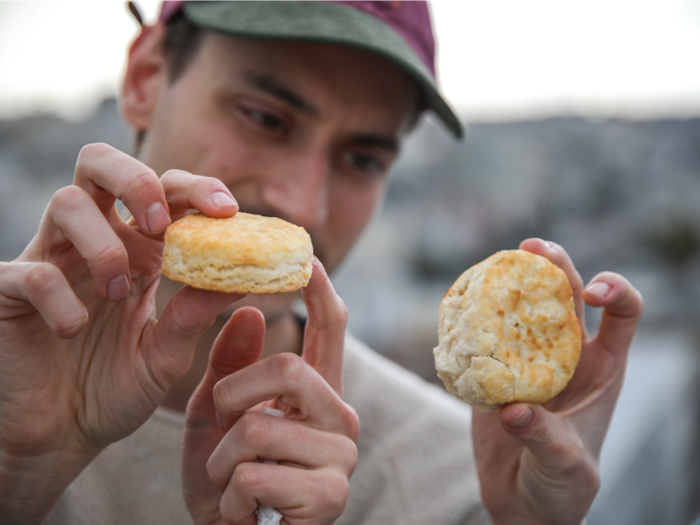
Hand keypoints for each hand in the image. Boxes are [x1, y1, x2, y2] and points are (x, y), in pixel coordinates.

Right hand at [0, 143, 241, 523]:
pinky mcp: (8, 292)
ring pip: (65, 202)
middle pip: (101, 164)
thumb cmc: (116, 389)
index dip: (194, 188)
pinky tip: (73, 329)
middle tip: (160, 225)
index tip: (226, 210)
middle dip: (136, 179)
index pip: (163, 192)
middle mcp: (93, 243)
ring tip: (118, 293)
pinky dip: (57, 295)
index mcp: (137, 250)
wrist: (62, 437)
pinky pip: (30, 270)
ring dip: (103, 244)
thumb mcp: (166, 355)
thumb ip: (195, 316)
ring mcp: (48, 261)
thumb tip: (239, 277)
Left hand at [183, 258, 358, 524]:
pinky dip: (229, 496)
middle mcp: (341, 418)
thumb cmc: (226, 476)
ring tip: (232, 482)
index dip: (321, 292)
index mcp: (318, 393)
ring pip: (260, 427)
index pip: (331, 331)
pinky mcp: (329, 497)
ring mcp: (340, 458)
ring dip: (223, 460)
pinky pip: (255, 476)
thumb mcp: (215, 415)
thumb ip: (231, 366)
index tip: (307, 258)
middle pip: (289, 368)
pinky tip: (242, 511)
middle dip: (234, 394)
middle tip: (222, 423)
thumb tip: (248, 310)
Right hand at [472, 239, 642, 524]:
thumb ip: (545, 438)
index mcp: (602, 368)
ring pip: (523, 307)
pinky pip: (484, 337)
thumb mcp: (565, 466)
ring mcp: (529, 360)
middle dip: (554, 264)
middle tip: (530, 247)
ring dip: (509, 281)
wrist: (523, 503)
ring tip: (490, 267)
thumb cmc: (560, 488)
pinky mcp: (495, 373)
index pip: (623, 314)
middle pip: (567, 294)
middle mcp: (568, 355)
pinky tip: (458, 308)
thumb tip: (513, 410)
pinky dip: (472, 319)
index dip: (616, 290)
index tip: (592, 292)